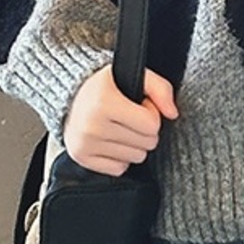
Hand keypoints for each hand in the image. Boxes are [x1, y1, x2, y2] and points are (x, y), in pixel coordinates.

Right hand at [62, 66, 178, 175]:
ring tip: (121, 126)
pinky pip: (120, 169)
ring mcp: (85, 144)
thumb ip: (161, 89)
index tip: (140, 105)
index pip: (151, 125)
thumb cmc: (106, 85)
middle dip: (145, 130)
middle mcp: (92, 126)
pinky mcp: (81, 158)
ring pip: (136, 157)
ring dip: (135, 144)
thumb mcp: (136, 75)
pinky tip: (112, 140)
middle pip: (147, 143)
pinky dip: (121, 157)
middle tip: (130, 116)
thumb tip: (173, 113)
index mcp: (104, 103)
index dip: (152, 114)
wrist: (70, 94)